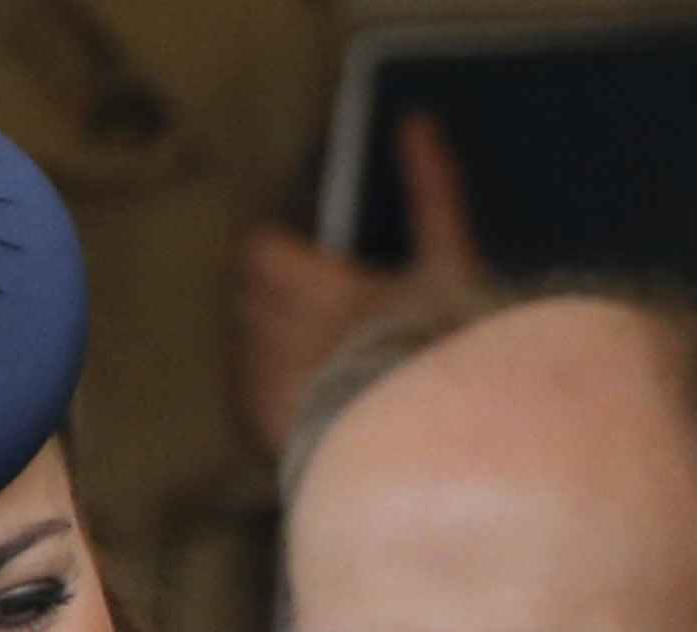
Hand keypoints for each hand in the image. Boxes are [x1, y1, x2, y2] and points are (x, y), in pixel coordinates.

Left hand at [236, 111, 481, 453]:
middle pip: (250, 299)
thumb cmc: (444, 349)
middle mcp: (280, 331)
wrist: (434, 445)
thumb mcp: (450, 265)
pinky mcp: (272, 433)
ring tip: (311, 362)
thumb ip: (430, 191)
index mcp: (314, 285)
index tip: (304, 265)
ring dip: (269, 348)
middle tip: (315, 315)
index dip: (278, 256)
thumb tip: (416, 121)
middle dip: (274, 302)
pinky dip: (270, 398)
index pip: (261, 251)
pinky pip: (251, 402)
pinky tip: (303, 405)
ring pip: (247, 349)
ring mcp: (272, 385)